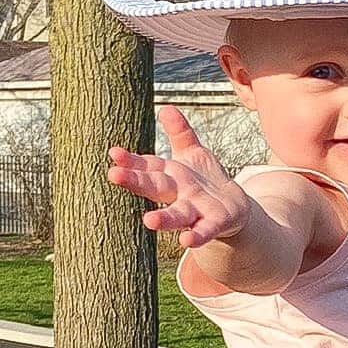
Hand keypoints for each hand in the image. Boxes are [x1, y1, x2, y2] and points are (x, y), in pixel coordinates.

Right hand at [108, 106, 250, 249]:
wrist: (233, 211)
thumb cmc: (204, 182)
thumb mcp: (193, 154)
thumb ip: (180, 133)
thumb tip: (166, 107)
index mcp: (170, 175)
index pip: (148, 166)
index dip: (131, 161)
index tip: (113, 153)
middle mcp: (178, 194)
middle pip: (156, 187)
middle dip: (136, 182)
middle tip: (114, 176)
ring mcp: (195, 210)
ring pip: (177, 214)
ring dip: (163, 219)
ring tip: (149, 221)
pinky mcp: (215, 223)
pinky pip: (205, 229)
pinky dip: (196, 235)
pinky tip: (187, 241)